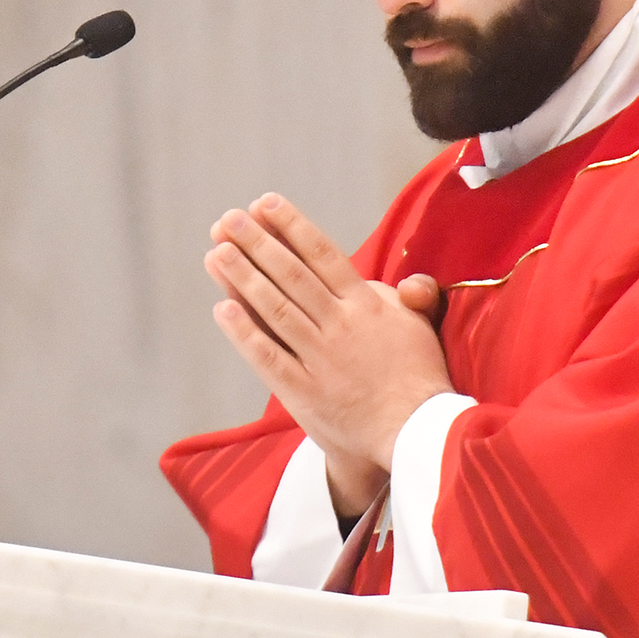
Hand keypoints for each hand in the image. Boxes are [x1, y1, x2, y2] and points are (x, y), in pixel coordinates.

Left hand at [205, 194, 452, 515]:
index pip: (323, 255)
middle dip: (258, 244)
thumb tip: (412, 280)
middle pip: (292, 276)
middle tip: (229, 219)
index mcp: (367, 305)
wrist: (417, 434)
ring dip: (243, 278)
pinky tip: (223, 310)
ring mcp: (321, 359)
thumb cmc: (419, 377)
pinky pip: (269, 358)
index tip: (265, 203)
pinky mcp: (306, 392)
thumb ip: (413, 296)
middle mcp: (341, 326)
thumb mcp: (421, 327)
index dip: (292, 226)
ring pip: (276, 310)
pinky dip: (245, 334)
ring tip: (217, 252)